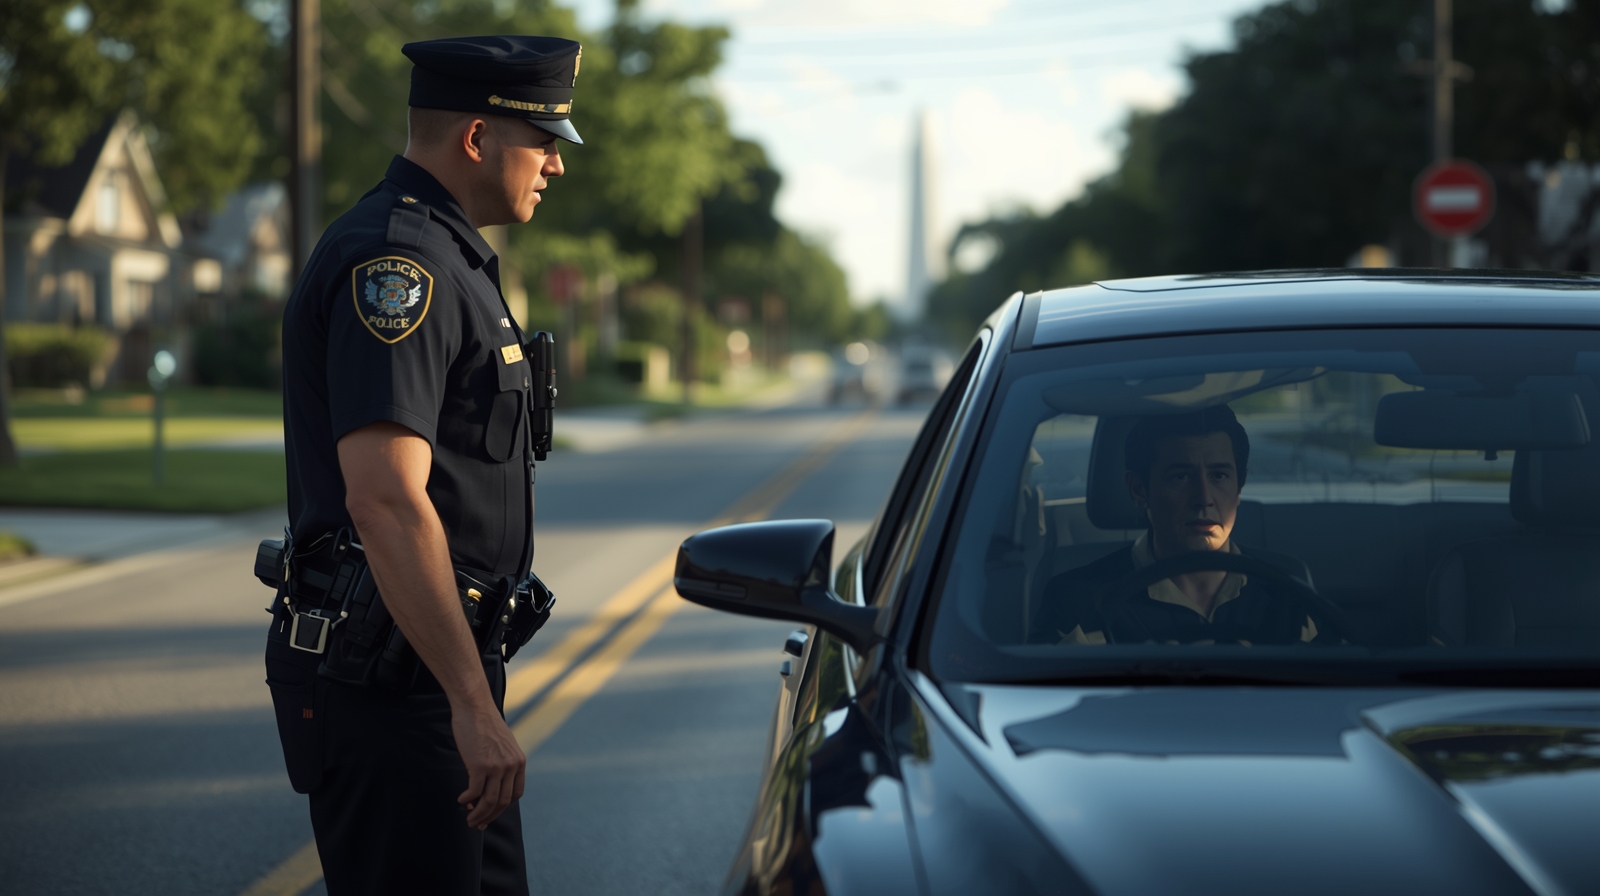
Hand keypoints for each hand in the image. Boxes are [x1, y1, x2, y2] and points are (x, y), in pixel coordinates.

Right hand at [453, 706, 525, 828]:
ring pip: (489, 801)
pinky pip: (474, 792)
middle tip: (477, 823)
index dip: (503, 807)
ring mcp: (497, 767)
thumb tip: (491, 785)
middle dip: (489, 816)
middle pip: (502, 802)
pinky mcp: (480, 765)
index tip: (491, 813)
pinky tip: (461, 801)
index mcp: (519, 762)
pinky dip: (467, 800)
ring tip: (468, 819)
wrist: (474, 707)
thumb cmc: (485, 724)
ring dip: (478, 814)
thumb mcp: (502, 745)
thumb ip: (502, 763)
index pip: (516, 794)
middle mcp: (511, 766)